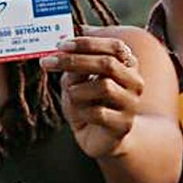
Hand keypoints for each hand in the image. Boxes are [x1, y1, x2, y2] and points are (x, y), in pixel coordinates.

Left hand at [40, 32, 143, 157]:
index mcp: (127, 64)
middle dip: (74, 61)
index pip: (114, 46)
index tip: (60, 45)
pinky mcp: (123, 125)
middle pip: (108, 64)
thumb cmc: (88, 103)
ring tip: (71, 95)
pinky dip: (81, 111)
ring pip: (104, 87)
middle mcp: (134, 82)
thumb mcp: (78, 79)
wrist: (100, 138)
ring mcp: (131, 104)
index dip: (87, 43)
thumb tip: (62, 49)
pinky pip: (99, 113)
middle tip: (47, 62)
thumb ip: (74, 64)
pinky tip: (79, 114)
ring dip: (77, 89)